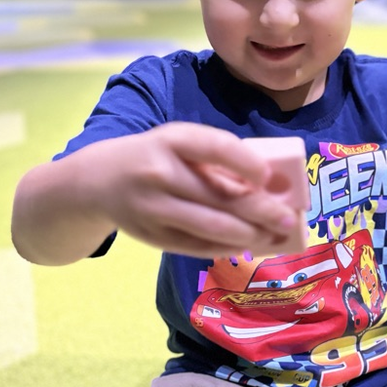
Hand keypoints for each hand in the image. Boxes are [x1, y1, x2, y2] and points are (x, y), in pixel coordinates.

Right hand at [83, 122, 303, 257]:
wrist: (97, 182)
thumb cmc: (154, 158)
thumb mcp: (178, 144)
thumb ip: (216, 160)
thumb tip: (271, 185)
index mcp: (171, 140)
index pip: (215, 147)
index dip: (246, 162)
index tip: (269, 176)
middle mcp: (159, 173)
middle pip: (219, 196)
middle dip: (260, 210)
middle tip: (288, 218)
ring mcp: (154, 208)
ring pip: (210, 226)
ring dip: (249, 234)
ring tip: (275, 235)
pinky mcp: (152, 236)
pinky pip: (197, 245)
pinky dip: (226, 246)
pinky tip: (247, 245)